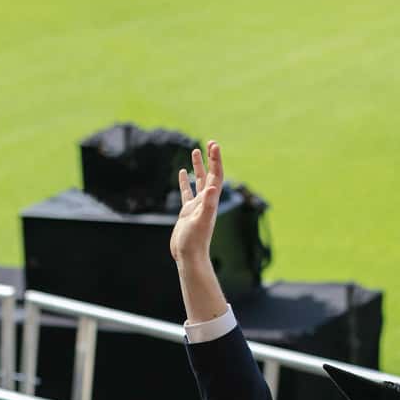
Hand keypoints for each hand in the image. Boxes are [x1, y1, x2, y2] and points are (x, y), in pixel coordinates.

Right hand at [170, 141, 223, 264]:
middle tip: (209, 143)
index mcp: (211, 201)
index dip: (216, 160)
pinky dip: (186, 181)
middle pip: (210, 175)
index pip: (216, 175)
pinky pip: (187, 192)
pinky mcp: (187, 212)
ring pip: (199, 181)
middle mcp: (206, 201)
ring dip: (199, 167)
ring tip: (195, 151)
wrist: (189, 256)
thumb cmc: (195, 241)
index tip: (213, 144)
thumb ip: (208, 204)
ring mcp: (197, 206)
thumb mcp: (201, 220)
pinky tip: (183, 172)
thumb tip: (213, 187)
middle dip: (210, 159)